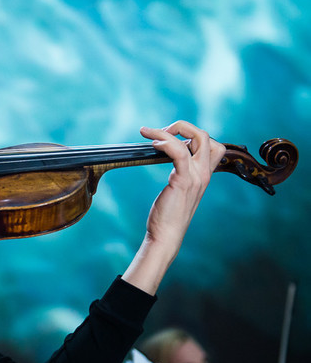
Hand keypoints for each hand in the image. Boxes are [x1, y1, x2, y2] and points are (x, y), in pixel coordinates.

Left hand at [122, 121, 224, 293]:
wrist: (166, 236)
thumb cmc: (167, 215)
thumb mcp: (178, 190)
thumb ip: (180, 174)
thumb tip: (166, 155)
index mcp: (204, 175)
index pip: (213, 145)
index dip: (193, 135)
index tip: (170, 138)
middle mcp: (204, 174)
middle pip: (207, 136)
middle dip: (184, 127)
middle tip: (161, 132)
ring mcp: (196, 177)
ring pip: (197, 138)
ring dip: (171, 129)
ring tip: (150, 132)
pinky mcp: (183, 181)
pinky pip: (179, 152)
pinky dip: (166, 142)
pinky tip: (153, 144)